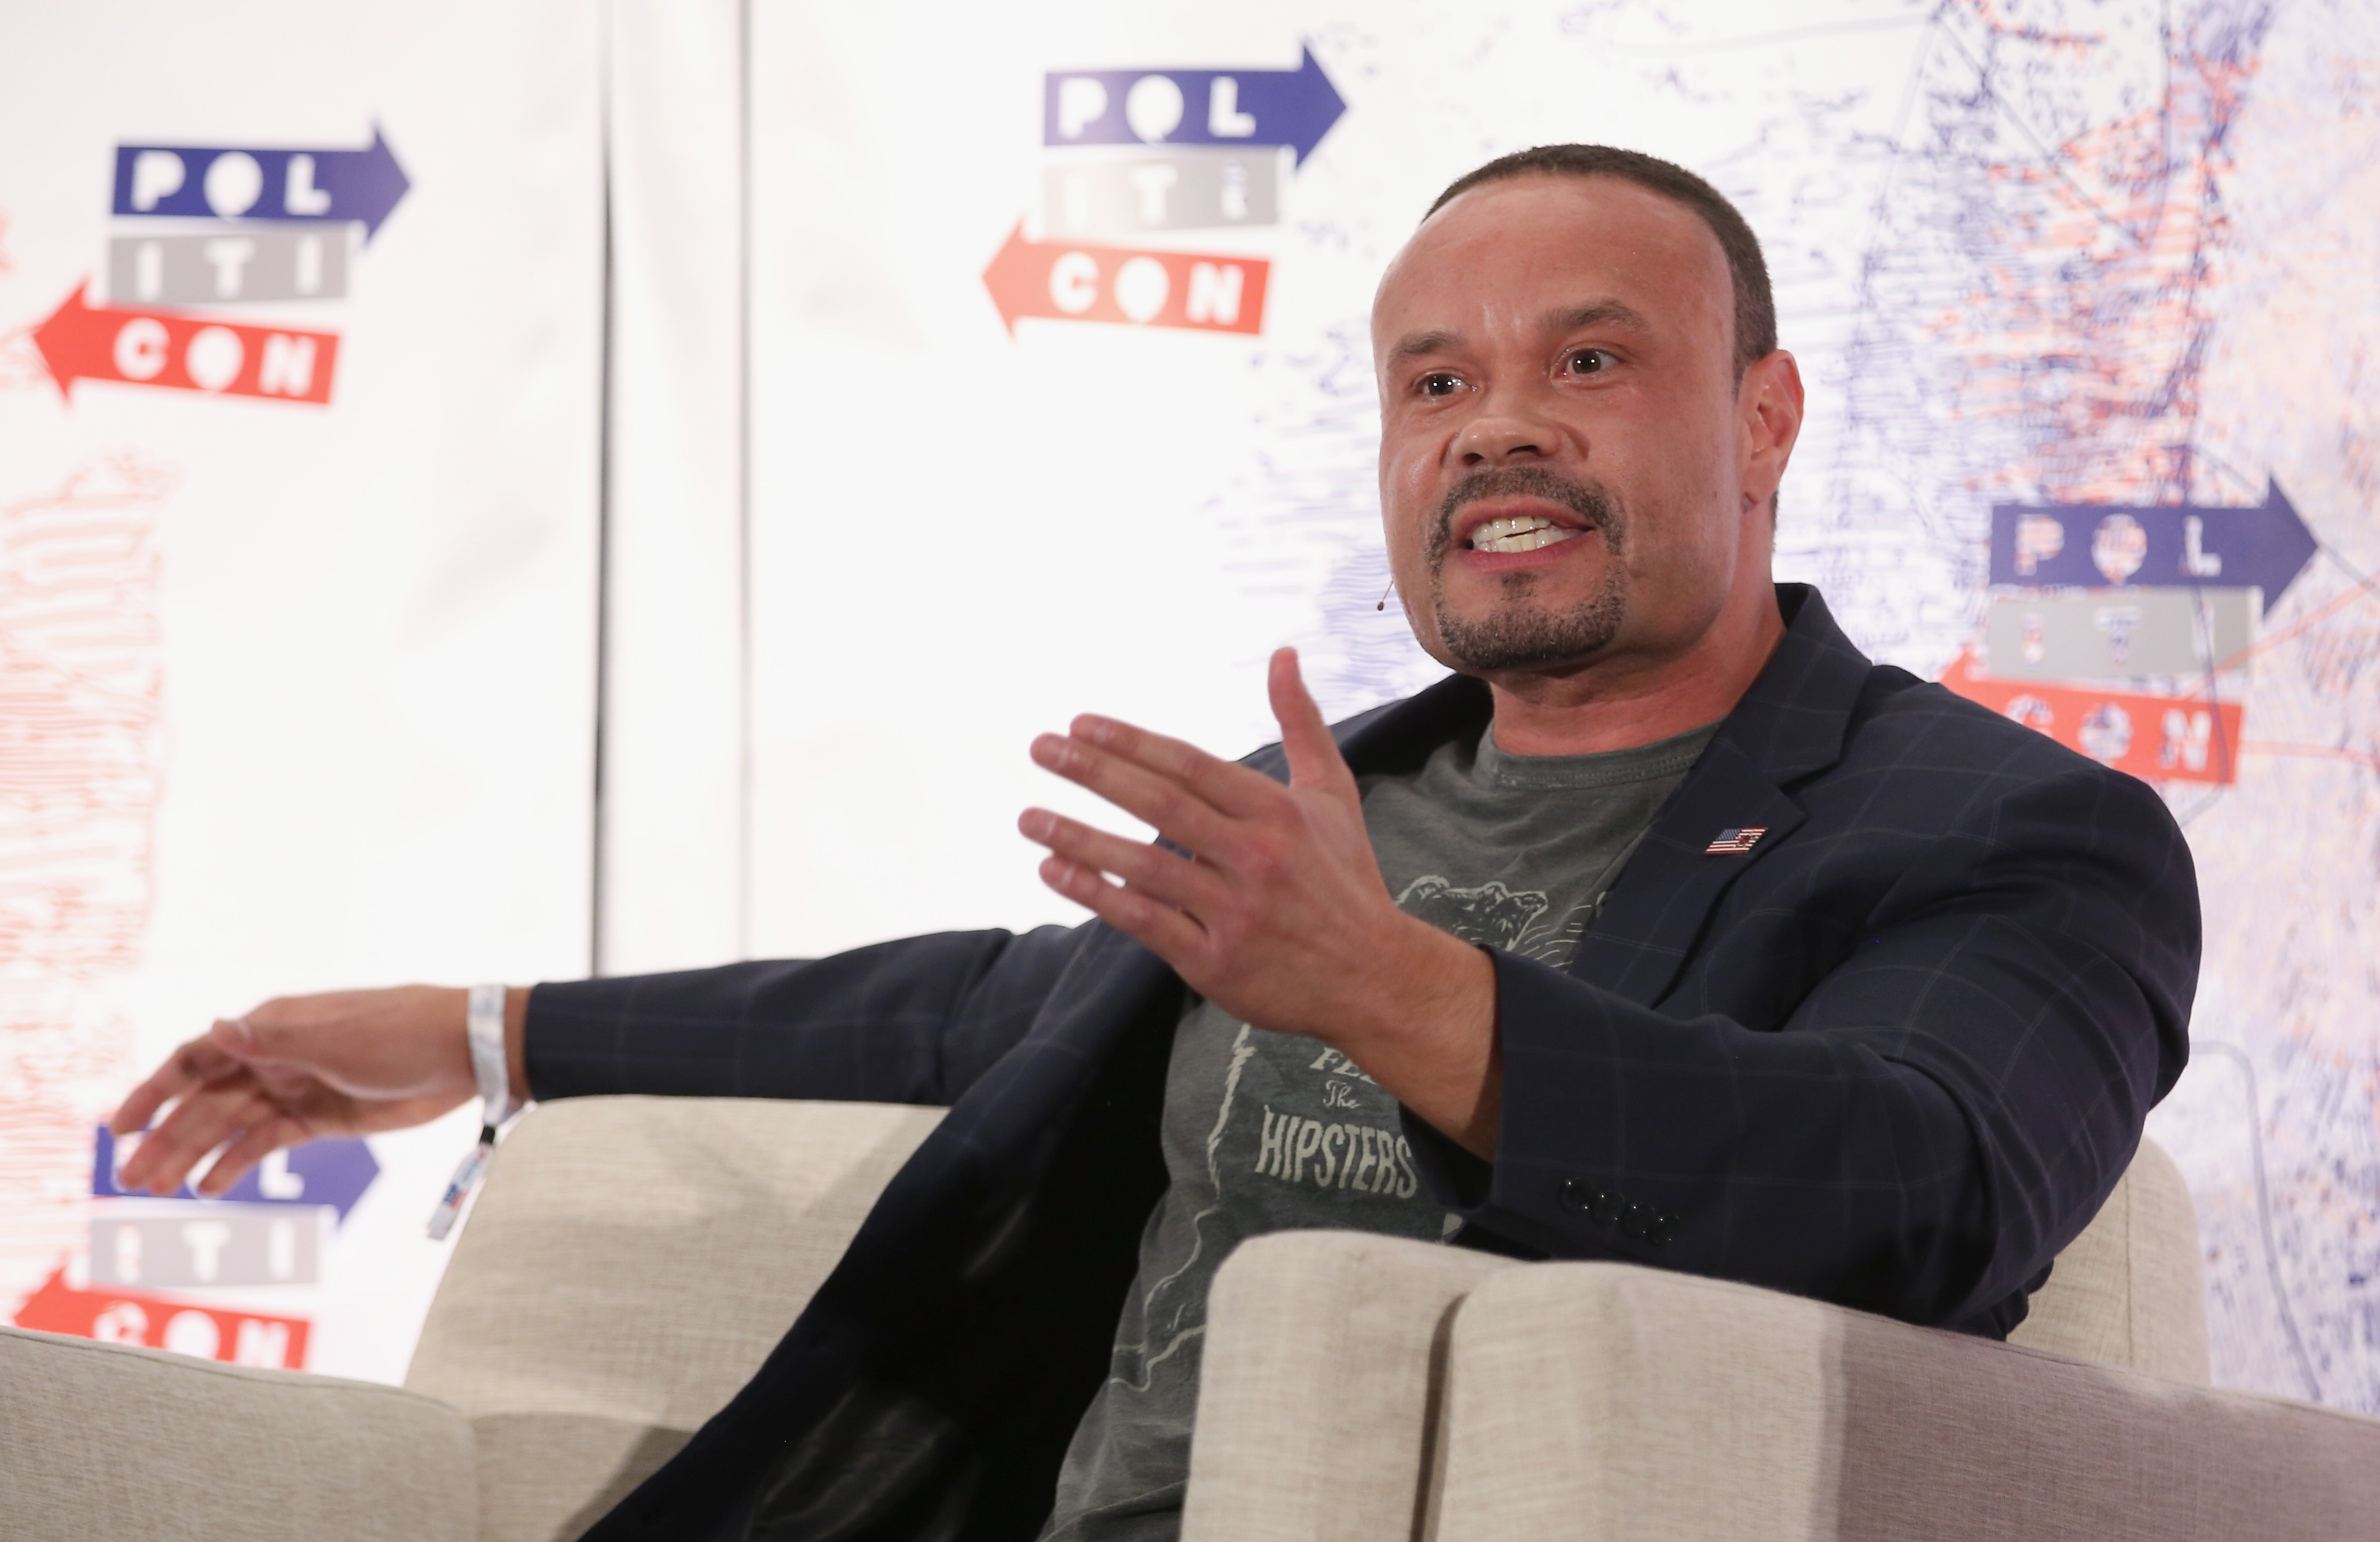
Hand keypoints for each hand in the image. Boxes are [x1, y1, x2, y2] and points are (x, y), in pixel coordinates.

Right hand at [106, 985, 514, 1196]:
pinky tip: (209, 1185)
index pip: (196, 1059)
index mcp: (271, 1028)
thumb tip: (217, 1028)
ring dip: (192, 1155)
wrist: (465, 1054)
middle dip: (167, 1138)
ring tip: (158, 1189)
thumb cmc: (404, 1032)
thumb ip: (274, 1040)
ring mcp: (296, 1088)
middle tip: (131, 1178)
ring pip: (230, 1126)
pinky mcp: (321, 1117)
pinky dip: (237, 1162)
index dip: (155, 1090)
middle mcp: (274, 1057)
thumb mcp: (338, 1038)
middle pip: (206, 1102)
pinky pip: (268, 1141)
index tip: (120, 1125)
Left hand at [1020, 647, 1500, 1153]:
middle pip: (1162, 805)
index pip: (1191, 765)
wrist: (1374, 979)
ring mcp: (1234, 911)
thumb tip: (1283, 653)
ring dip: (1080, 838)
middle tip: (1041, 748)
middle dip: (1095, 773)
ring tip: (1028, 817)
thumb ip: (1300, 722)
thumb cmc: (1344, 879)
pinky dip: (1097, 895)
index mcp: (1278, 812)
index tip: (1080, 724)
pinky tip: (1055, 871)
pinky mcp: (1215, 961)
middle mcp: (1255, 857)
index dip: (1132, 742)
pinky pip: (1145, 922)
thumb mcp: (1331, 794)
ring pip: (1144, 866)